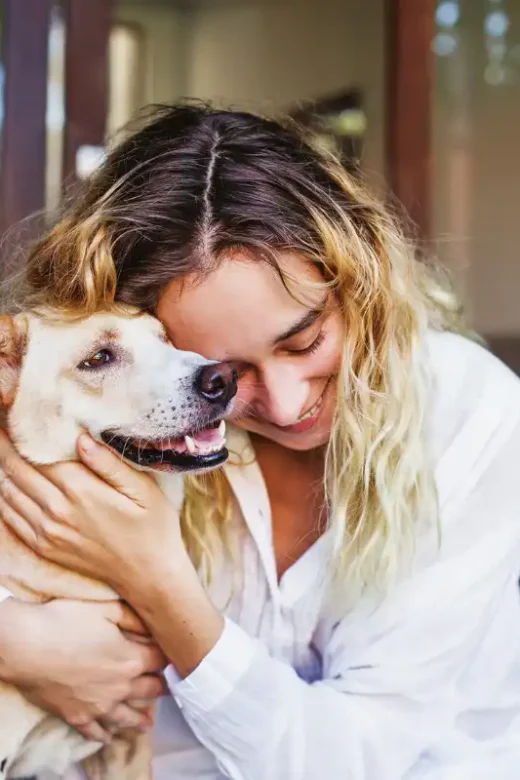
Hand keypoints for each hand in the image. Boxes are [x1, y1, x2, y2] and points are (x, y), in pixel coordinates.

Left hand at [0, 431, 182, 594]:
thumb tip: (80, 438)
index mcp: (81, 491)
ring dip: (3, 467)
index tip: (11, 415)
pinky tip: (6, 480)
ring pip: (8, 491)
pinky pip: (11, 516)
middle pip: (17, 469)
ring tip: (2, 447)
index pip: (37, 454)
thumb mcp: (143, 489)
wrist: (148, 575)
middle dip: (4, 445)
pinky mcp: (44, 546)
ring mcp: (47, 532)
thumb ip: (110, 463)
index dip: (21, 433)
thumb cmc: (152, 527)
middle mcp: (57, 511)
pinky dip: (3, 495)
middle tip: (0, 427)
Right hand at [0, 597, 167, 741]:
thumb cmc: (66, 621)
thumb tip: (152, 624)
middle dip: (160, 687)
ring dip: (140, 718)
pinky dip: (104, 735)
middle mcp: (121, 686)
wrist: (27, 646)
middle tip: (166, 688)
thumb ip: (133, 617)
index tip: (171, 656)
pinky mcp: (77, 717)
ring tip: (147, 723)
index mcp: (131, 659)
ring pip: (127, 716)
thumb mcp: (106, 609)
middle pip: (150, 690)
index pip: (160, 660)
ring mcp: (99, 706)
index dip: (167, 656)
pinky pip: (95, 732)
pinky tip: (109, 737)